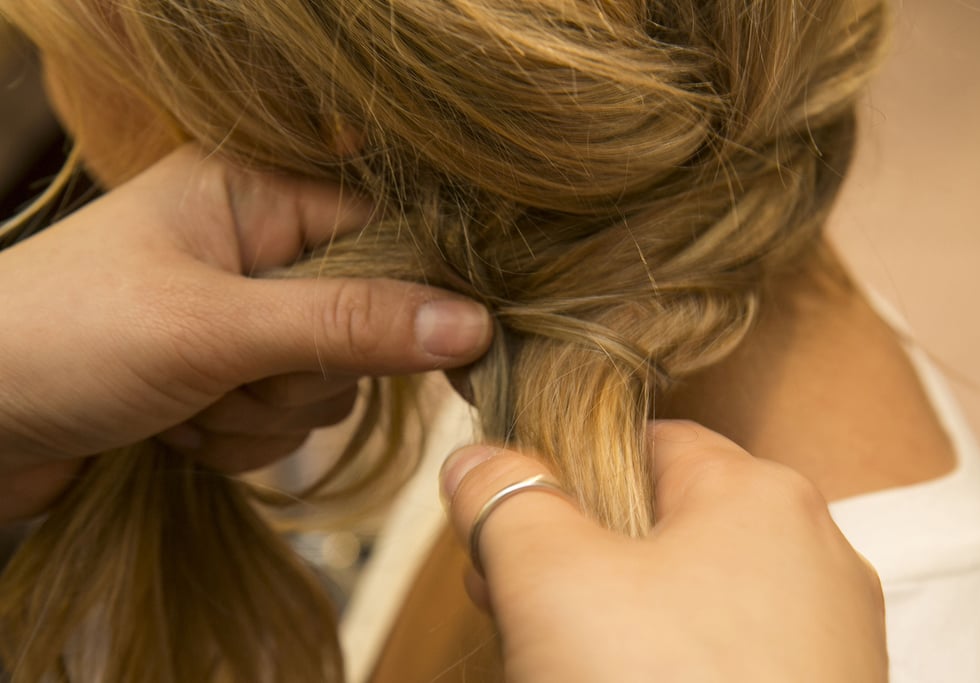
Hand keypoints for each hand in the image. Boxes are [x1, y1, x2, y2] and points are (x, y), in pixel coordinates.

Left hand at [0, 146, 490, 520]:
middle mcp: (255, 250)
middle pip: (361, 322)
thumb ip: (348, 323)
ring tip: (183, 404)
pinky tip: (174, 430)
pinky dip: (238, 441)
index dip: (420, 293)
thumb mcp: (214, 326)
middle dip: (300, 373)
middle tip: (230, 373)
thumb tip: (473, 324)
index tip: (459, 348)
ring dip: (262, 415)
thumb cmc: (65, 340)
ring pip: (323, 384)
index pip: (385, 233)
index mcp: (253, 195)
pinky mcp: (223, 378)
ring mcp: (240, 319)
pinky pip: (282, 422)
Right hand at [441, 421, 887, 682]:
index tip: (511, 530)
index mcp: (761, 494)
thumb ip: (506, 500)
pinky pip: (727, 654)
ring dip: (617, 617)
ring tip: (561, 661)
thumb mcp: (551, 580)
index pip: (644, 444)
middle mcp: (812, 554)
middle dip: (579, 559)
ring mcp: (828, 635)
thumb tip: (475, 461)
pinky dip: (671, 663)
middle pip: (664, 525)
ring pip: (693, 597)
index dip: (564, 478)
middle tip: (514, 604)